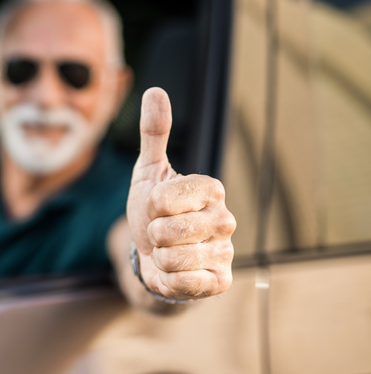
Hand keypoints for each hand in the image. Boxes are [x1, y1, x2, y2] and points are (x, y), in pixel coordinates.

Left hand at [127, 88, 234, 300]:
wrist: (154, 257)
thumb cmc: (153, 212)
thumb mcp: (148, 172)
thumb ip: (153, 134)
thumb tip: (155, 90)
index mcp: (210, 188)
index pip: (165, 197)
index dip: (151, 205)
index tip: (157, 207)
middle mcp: (225, 218)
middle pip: (166, 230)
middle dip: (152, 234)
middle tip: (161, 233)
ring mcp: (226, 251)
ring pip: (171, 258)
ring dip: (159, 257)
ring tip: (168, 251)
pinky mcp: (221, 281)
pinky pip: (184, 283)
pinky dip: (169, 279)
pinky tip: (177, 272)